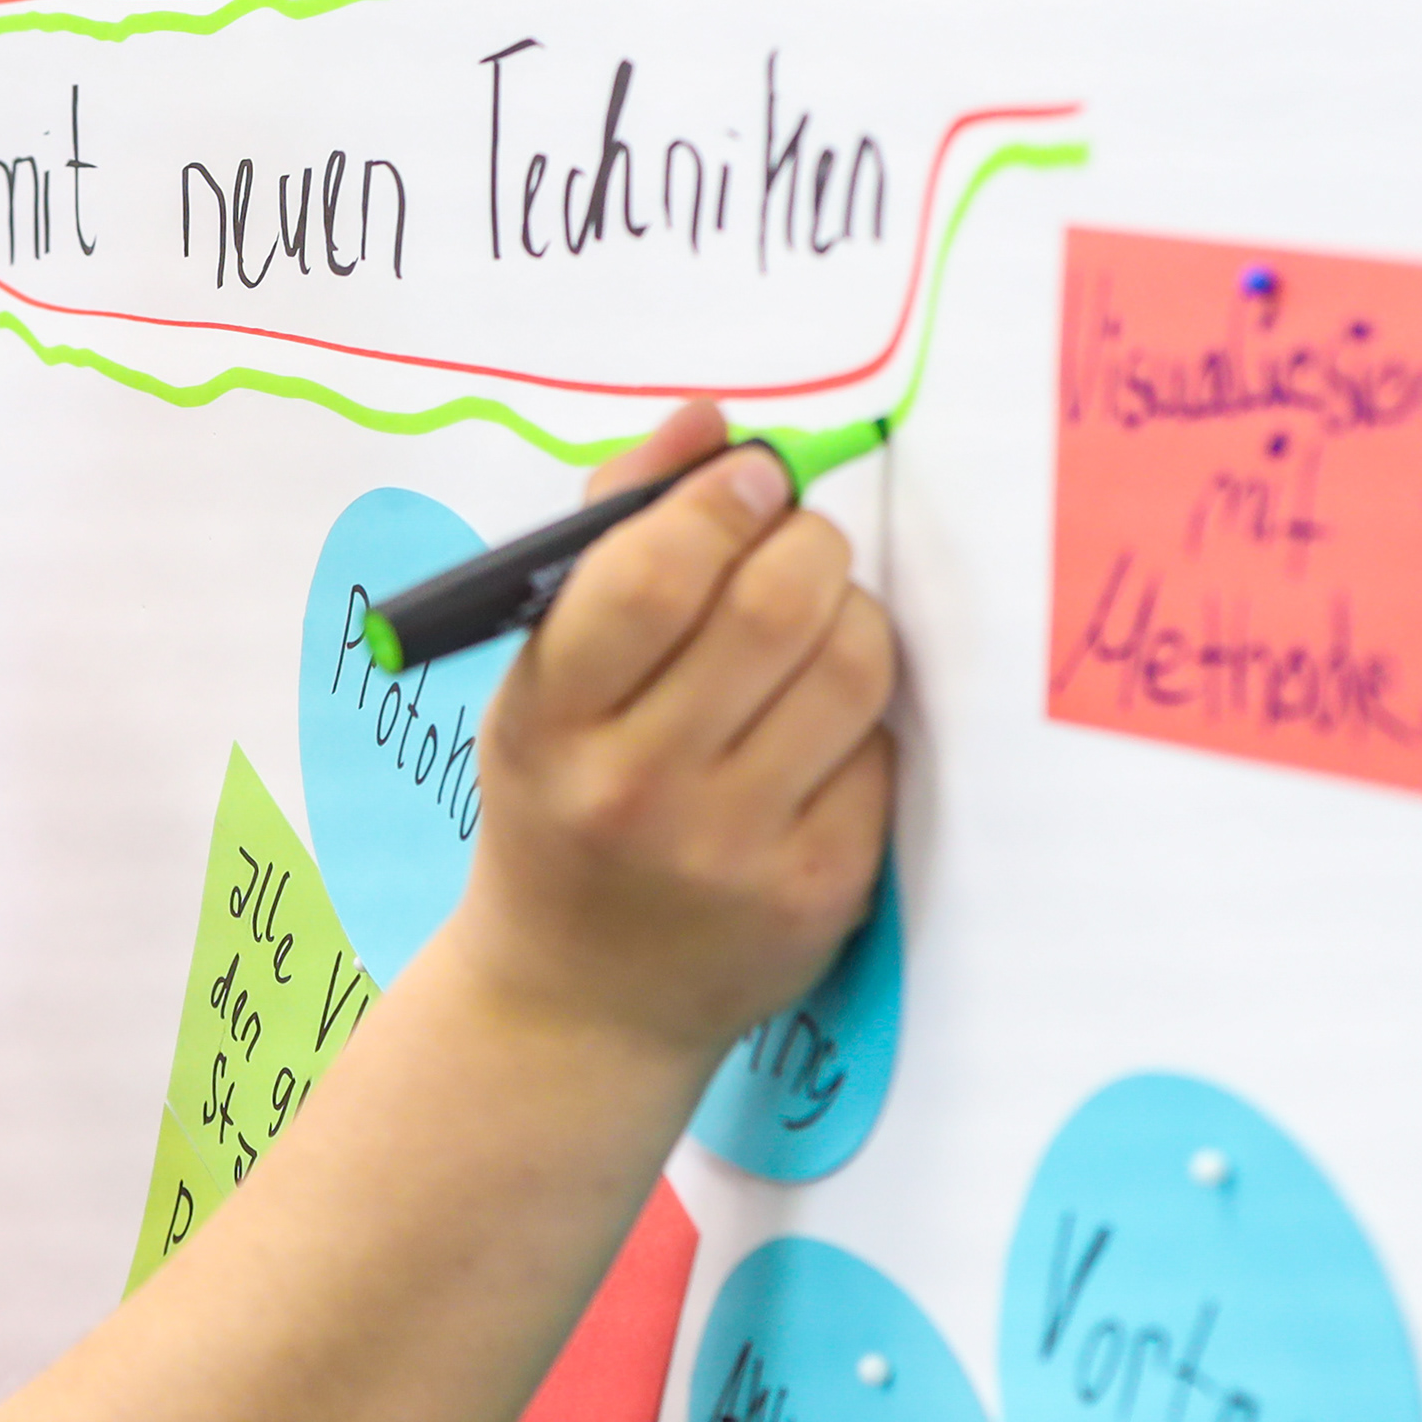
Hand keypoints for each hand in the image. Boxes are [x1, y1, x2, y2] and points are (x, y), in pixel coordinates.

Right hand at [441, 400, 894, 1067]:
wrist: (576, 1001)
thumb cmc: (560, 807)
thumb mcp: (541, 685)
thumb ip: (609, 538)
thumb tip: (707, 421)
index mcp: (550, 721)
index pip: (653, 573)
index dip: (723, 499)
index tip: (751, 480)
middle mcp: (636, 790)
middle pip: (774, 605)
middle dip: (806, 542)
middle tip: (799, 542)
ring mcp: (733, 849)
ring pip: (853, 668)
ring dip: (852, 616)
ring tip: (816, 627)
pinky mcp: (817, 892)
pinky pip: (881, 752)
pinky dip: (860, 720)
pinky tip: (816, 732)